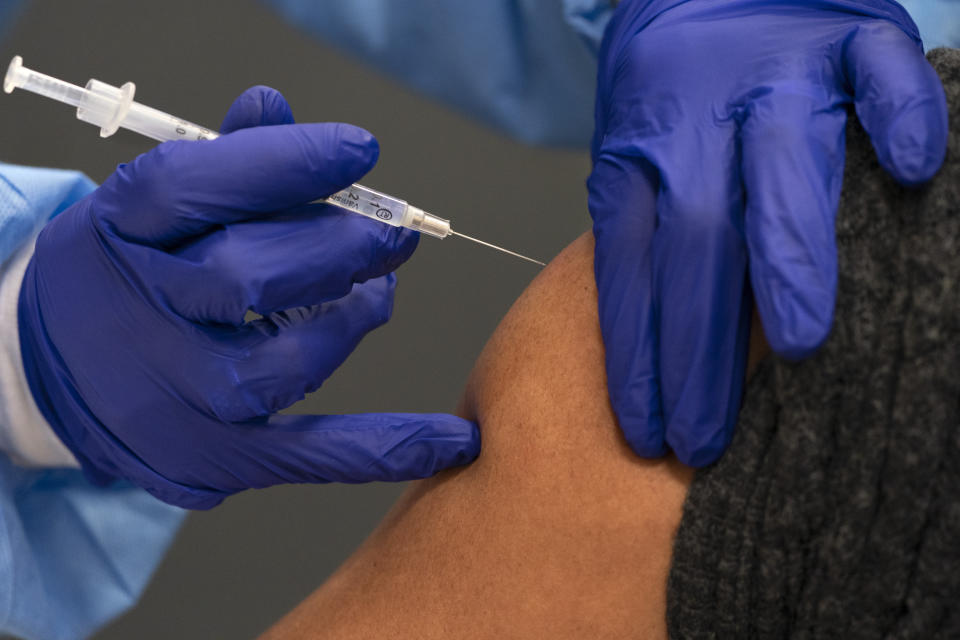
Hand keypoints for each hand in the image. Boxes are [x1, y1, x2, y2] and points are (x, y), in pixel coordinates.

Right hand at [18, 86, 478, 508]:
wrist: (52, 373)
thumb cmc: (125, 272)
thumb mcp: (147, 207)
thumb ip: (218, 160)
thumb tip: (275, 106)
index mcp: (120, 232)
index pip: (194, 187)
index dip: (284, 164)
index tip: (360, 150)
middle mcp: (141, 316)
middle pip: (248, 275)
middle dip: (340, 247)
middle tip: (392, 232)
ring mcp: (176, 396)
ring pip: (285, 364)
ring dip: (352, 322)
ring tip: (376, 296)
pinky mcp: (213, 456)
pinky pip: (308, 455)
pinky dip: (385, 447)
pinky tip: (451, 441)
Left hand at [588, 1, 946, 465]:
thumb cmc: (671, 94)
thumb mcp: (632, 155)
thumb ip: (644, 228)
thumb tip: (652, 342)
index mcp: (639, 153)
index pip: (629, 267)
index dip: (637, 352)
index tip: (647, 431)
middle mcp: (700, 120)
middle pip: (694, 240)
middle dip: (698, 344)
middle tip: (705, 434)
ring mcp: (776, 76)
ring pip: (782, 165)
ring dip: (788, 254)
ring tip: (795, 344)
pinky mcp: (846, 37)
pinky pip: (880, 73)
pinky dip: (901, 116)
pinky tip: (915, 170)